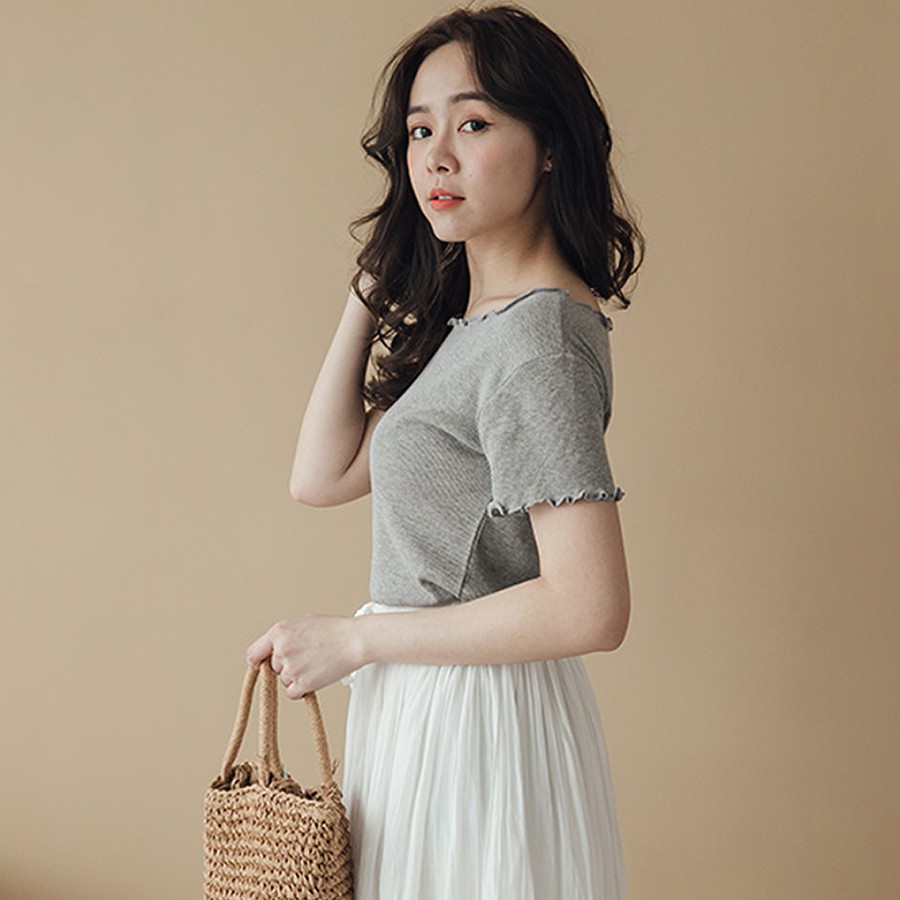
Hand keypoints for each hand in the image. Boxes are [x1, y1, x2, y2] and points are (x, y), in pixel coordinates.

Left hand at [246, 614, 366, 699]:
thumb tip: (271, 651)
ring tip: (316, 664)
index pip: (253, 654)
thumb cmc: (333, 630)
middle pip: (273, 668)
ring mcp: (291, 667)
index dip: (258, 661)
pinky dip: (302, 690)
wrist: (355, 640)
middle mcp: (281, 650)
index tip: (261, 666)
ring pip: (284, 681)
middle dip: (286, 666)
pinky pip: (292, 693)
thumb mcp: (302, 623)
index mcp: (279, 632)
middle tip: (307, 658)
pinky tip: (316, 677)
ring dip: (296, 677)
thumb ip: (283, 637)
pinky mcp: (302, 683)